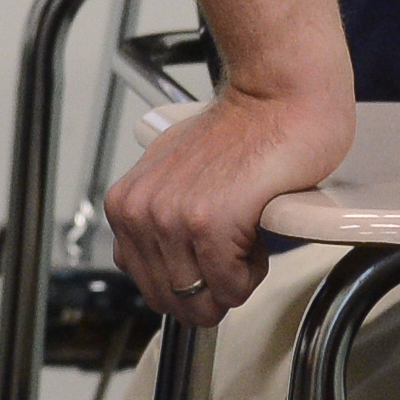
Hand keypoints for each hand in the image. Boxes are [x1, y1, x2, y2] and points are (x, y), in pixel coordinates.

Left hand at [102, 76, 349, 321]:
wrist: (274, 99)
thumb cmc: (238, 132)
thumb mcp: (173, 174)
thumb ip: (156, 218)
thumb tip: (156, 264)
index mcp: (125, 205)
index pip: (146, 284)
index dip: (189, 281)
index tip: (210, 256)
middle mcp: (140, 213)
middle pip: (172, 300)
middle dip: (211, 289)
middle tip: (234, 249)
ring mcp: (172, 219)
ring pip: (203, 300)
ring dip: (235, 280)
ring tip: (245, 234)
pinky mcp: (210, 224)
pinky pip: (231, 287)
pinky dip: (252, 272)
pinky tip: (255, 231)